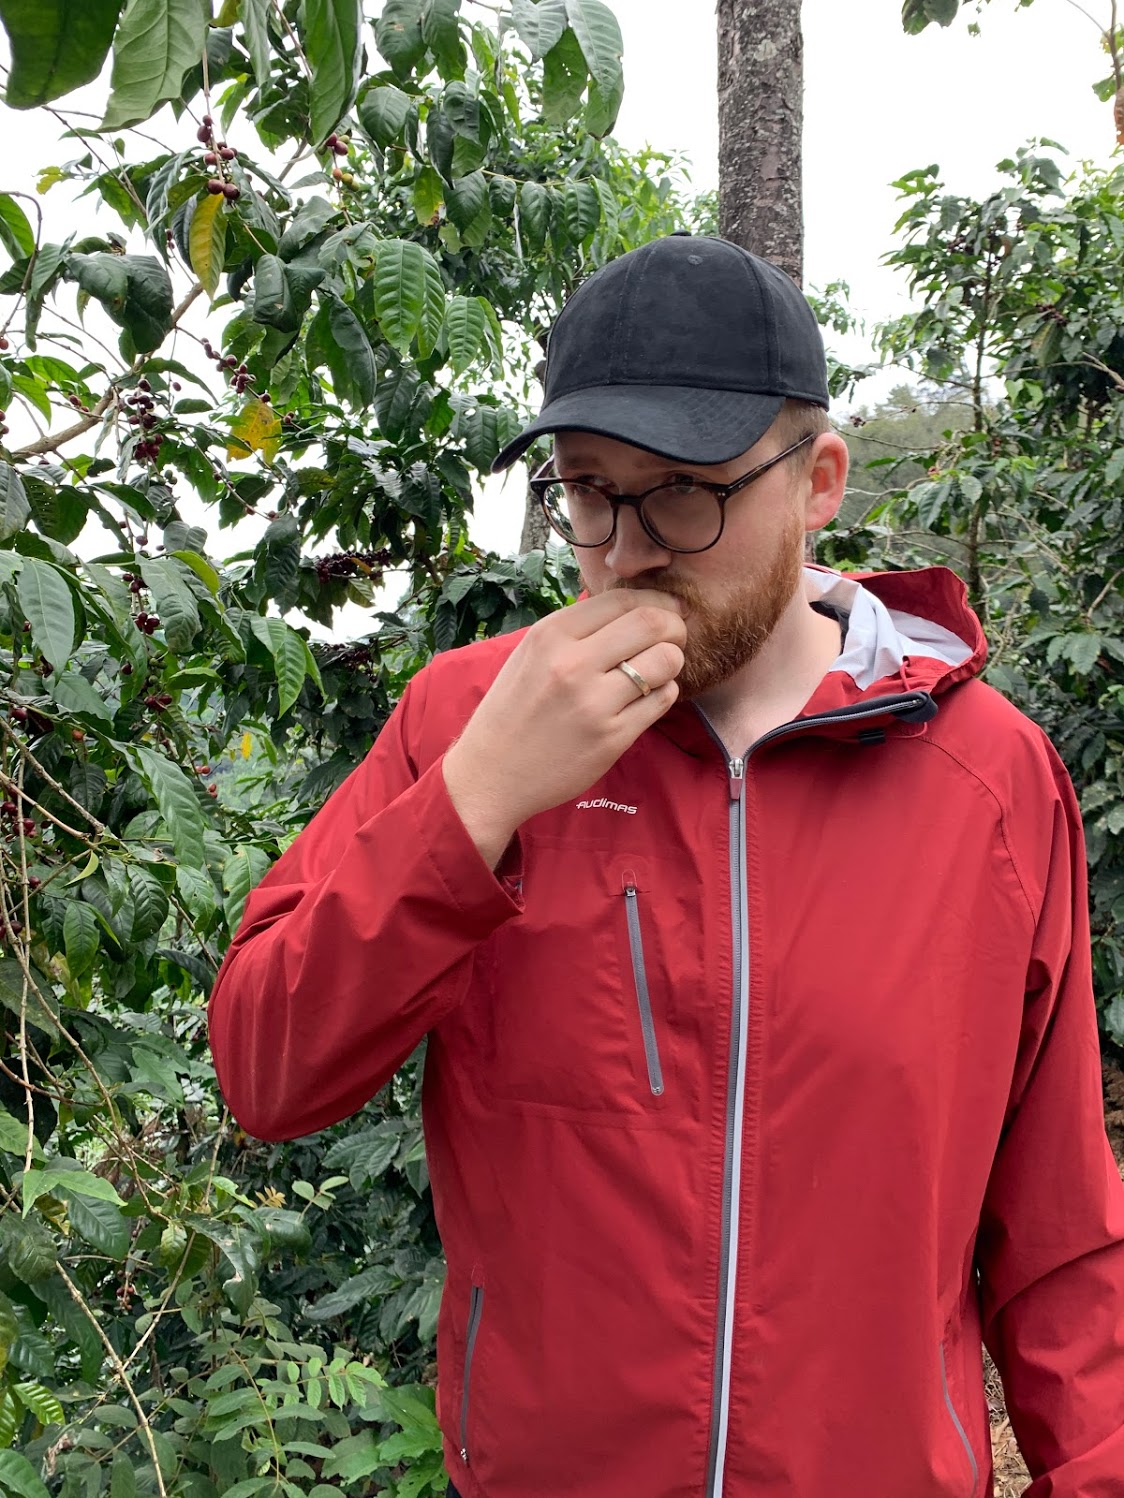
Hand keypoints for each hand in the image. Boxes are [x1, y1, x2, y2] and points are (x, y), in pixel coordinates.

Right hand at [443, 590, 686, 866]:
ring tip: (658, 670)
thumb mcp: (531, 654)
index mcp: (550, 634)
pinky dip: (664, 692)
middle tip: (675, 637)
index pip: (623, 599)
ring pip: (665, 661)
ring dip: (672, 661)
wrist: (491, 774)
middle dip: (675, 626)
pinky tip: (646, 698)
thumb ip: (576, 630)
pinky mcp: (612, 737)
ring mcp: (594, 702)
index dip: (656, 602)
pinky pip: (662, 700)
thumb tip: (632, 608)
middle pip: (652, 623)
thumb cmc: (513, 710)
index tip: (667, 611)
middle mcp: (572, 663)